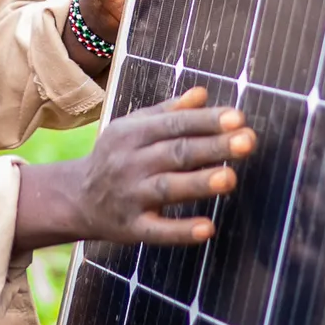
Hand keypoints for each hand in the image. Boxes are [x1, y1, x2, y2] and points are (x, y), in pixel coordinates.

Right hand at [13, 86, 254, 251]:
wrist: (76, 199)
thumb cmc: (115, 156)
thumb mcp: (133, 127)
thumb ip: (168, 111)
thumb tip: (203, 93)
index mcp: (133, 133)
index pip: (174, 124)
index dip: (206, 120)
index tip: (239, 117)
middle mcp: (130, 162)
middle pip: (176, 152)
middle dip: (213, 146)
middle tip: (248, 141)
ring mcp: (130, 196)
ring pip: (168, 188)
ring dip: (199, 183)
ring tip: (231, 178)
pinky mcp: (131, 229)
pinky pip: (158, 231)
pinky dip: (181, 230)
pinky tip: (207, 228)